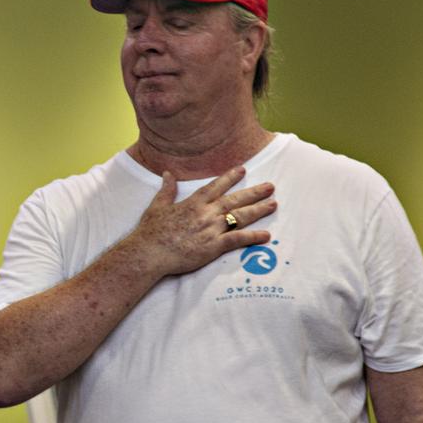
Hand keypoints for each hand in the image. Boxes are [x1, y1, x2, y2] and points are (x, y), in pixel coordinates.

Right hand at [130, 166, 276, 277]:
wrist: (149, 252)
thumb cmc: (150, 231)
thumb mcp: (157, 206)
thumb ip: (166, 190)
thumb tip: (167, 174)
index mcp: (193, 203)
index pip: (215, 186)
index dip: (230, 177)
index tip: (242, 170)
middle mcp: (205, 213)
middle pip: (234, 200)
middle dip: (254, 192)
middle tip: (270, 187)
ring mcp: (211, 230)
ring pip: (240, 217)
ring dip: (258, 210)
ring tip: (273, 204)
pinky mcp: (213, 246)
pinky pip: (237, 240)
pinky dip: (253, 237)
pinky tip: (266, 235)